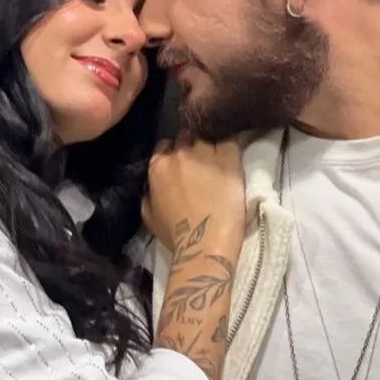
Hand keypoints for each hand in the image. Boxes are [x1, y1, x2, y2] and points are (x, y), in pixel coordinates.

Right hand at [143, 137, 245, 256]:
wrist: (205, 243)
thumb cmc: (176, 235)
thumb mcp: (148, 214)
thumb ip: (147, 192)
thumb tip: (150, 184)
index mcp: (158, 165)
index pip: (164, 146)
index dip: (173, 153)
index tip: (182, 163)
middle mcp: (179, 152)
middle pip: (185, 137)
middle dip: (191, 145)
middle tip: (201, 159)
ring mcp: (205, 152)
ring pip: (206, 136)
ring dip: (210, 144)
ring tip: (217, 155)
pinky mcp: (229, 157)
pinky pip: (229, 139)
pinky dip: (229, 143)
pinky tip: (232, 150)